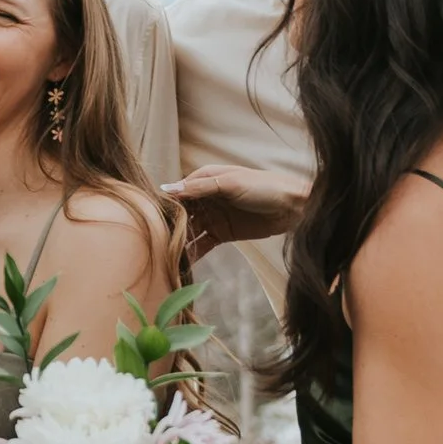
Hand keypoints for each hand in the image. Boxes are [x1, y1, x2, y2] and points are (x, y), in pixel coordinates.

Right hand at [162, 163, 306, 256]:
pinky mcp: (222, 234)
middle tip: (152, 242)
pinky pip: (203, 244)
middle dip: (168, 226)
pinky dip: (193, 252)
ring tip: (163, 256)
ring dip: (178, 241)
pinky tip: (181, 264)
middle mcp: (205, 197)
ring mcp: (213, 216)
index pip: (177, 192)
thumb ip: (199, 188)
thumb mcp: (229, 183)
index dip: (163, 205)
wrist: (293, 208)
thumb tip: (167, 189)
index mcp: (204, 179)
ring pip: (189, 230)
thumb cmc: (264, 187)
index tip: (149, 219)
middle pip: (180, 213)